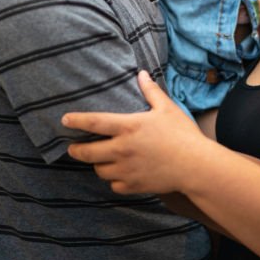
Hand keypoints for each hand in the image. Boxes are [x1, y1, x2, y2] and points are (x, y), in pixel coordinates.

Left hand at [63, 71, 208, 194]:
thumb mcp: (167, 108)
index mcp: (129, 127)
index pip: (94, 122)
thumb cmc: (182, 134)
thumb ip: (150, 91)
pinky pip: (114, 185)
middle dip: (76, 150)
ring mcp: (127, 170)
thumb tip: (141, 74)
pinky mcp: (134, 185)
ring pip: (99, 170)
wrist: (195, 166)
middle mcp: (122, 149)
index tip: (64, 120)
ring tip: (100, 159)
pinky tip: (119, 174)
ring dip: (97, 164)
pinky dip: (114, 180)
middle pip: (87, 152)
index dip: (76, 120)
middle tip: (72, 148)